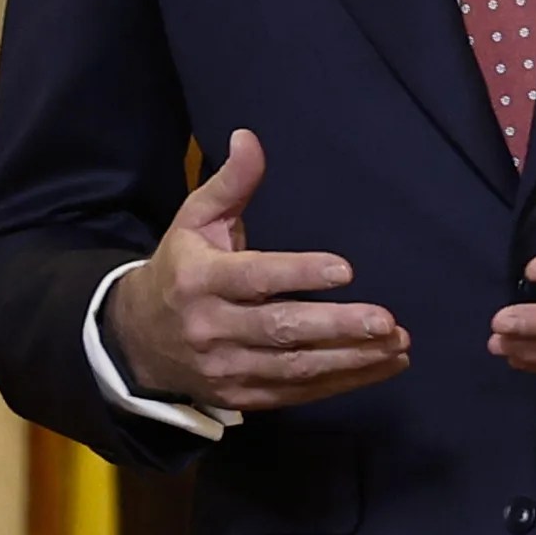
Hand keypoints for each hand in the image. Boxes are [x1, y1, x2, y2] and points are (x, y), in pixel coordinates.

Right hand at [104, 127, 410, 410]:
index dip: (299, 275)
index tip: (345, 270)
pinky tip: (381, 366)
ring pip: (296, 368)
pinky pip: (298, 393)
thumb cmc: (181, 268)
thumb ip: (229, 183)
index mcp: (199, 279)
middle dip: (337, 327)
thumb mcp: (195, 220)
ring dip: (351, 358)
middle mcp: (211, 327)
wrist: (138, 341)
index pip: (254, 278)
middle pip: (281, 330)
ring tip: (397, 344)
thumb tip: (249, 137)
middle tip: (386, 320)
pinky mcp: (243, 397)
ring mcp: (227, 369)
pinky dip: (343, 382)